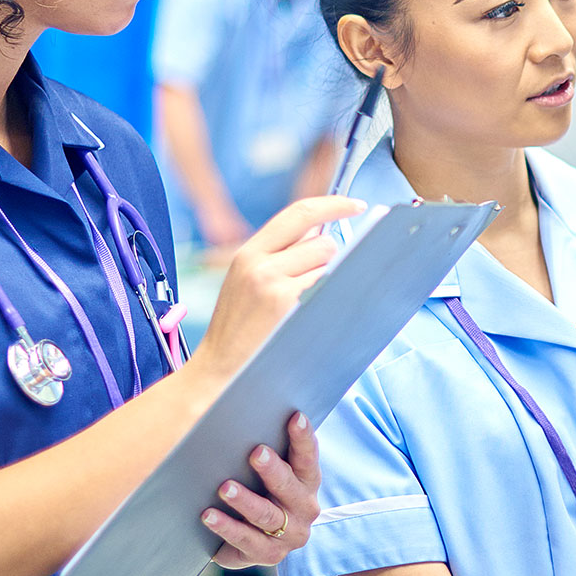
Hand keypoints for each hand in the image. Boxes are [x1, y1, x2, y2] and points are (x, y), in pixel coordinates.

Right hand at [192, 194, 364, 383]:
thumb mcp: (246, 281)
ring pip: (329, 266)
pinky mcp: (289, 308)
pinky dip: (329, 300)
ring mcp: (274, 286)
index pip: (299, 214)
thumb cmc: (239, 329)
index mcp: (248, 253)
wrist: (218, 371)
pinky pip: (328, 289)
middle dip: (327, 261)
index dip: (333, 204)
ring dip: (327, 282)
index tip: (356, 204)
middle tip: (310, 287)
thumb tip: (323, 231)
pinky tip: (311, 317)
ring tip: (302, 307)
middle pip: (323, 242)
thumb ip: (278, 254)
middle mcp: (260, 264)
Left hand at [203, 411, 320, 567]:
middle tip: (256, 453)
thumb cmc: (262, 490)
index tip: (295, 417)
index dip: (303, 438)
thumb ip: (266, 447)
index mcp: (308, 482)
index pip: (308, 457)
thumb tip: (237, 412)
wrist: (259, 538)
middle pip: (290, 488)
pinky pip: (246, 541)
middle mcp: (305, 509)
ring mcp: (289, 536)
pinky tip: (208, 515)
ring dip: (245, 501)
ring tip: (225, 487)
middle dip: (273, 470)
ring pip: (267, 516)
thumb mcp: (268, 469)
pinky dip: (227, 527)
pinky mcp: (269, 555)